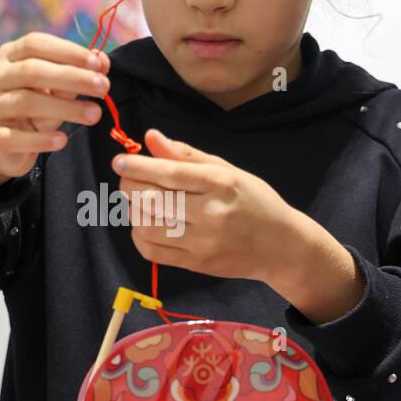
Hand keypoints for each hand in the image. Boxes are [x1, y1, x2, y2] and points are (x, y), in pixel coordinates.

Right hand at [0, 32, 110, 189]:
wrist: (2, 146)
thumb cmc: (34, 109)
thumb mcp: (55, 91)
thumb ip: (75, 75)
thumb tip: (102, 61)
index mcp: (9, 56)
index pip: (35, 44)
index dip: (67, 51)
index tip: (98, 64)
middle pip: (31, 71)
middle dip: (71, 77)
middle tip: (103, 87)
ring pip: (24, 102)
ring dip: (64, 108)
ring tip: (94, 114)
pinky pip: (13, 137)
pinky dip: (40, 139)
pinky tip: (62, 140)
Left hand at [111, 129, 365, 322]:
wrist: (281, 246)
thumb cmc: (255, 202)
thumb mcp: (228, 170)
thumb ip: (187, 155)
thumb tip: (150, 137)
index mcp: (220, 183)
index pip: (169, 174)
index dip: (138, 167)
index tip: (119, 161)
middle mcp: (210, 213)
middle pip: (152, 199)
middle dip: (129, 186)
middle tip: (127, 178)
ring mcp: (202, 242)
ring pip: (147, 225)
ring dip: (134, 210)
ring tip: (139, 200)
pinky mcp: (196, 263)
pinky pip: (152, 251)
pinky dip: (139, 235)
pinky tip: (145, 224)